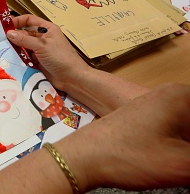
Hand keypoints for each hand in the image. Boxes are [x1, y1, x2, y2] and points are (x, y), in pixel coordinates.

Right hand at [6, 14, 89, 90]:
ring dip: (14, 47)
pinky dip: (17, 57)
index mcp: (46, 29)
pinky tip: (8, 58)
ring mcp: (38, 50)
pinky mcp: (35, 61)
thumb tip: (9, 33)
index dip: (17, 21)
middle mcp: (41, 38)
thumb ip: (24, 39)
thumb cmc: (61, 57)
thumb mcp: (42, 46)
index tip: (5, 26)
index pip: (29, 20)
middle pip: (23, 33)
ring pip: (22, 46)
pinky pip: (23, 57)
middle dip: (13, 36)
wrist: (71, 78)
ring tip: (1, 48)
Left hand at [57, 83, 189, 191]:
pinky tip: (181, 163)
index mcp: (185, 97)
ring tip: (182, 164)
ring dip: (189, 150)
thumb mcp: (184, 165)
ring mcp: (162, 107)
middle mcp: (175, 96)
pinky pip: (182, 131)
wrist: (83, 158)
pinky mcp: (153, 121)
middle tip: (186, 163)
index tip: (189, 157)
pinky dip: (185, 148)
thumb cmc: (129, 157)